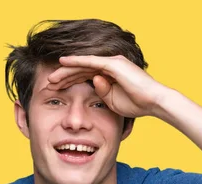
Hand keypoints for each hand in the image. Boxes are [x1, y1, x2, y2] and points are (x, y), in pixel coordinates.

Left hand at [46, 55, 172, 117]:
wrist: (153, 102)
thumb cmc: (137, 104)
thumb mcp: (112, 101)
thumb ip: (101, 92)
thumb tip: (92, 82)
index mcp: (109, 74)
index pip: (84, 76)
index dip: (69, 82)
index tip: (55, 90)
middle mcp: (109, 65)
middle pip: (80, 69)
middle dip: (63, 76)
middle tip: (48, 84)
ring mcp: (111, 62)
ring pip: (82, 65)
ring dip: (66, 71)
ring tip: (51, 78)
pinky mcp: (113, 64)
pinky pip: (90, 61)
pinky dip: (76, 61)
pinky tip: (63, 63)